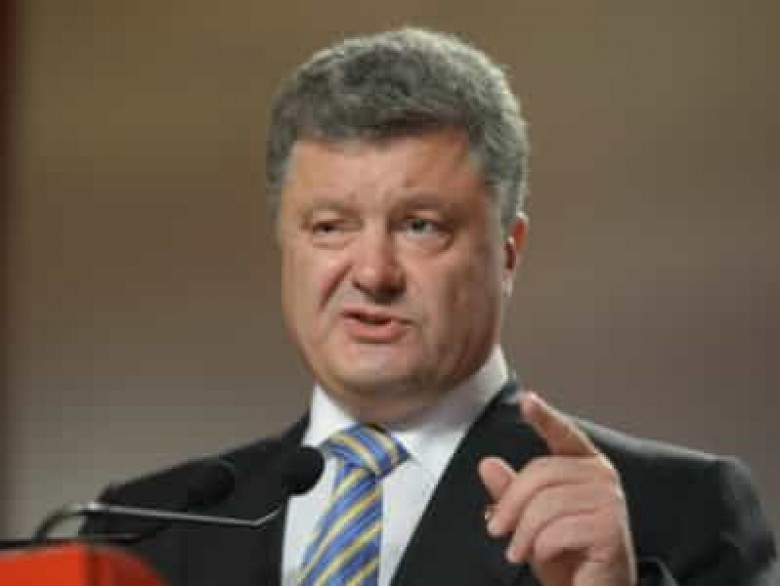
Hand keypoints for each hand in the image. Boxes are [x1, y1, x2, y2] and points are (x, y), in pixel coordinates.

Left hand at [478, 392, 636, 585]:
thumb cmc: (567, 556)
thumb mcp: (530, 521)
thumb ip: (512, 492)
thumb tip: (487, 464)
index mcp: (585, 466)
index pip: (564, 434)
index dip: (545, 417)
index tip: (528, 400)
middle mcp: (602, 476)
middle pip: (540, 473)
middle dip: (510, 505)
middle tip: (495, 530)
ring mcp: (610, 501)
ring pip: (545, 504)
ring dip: (522, 533)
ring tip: (516, 552)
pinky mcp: (610, 529)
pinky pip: (557, 529)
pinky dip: (539, 547)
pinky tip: (541, 556)